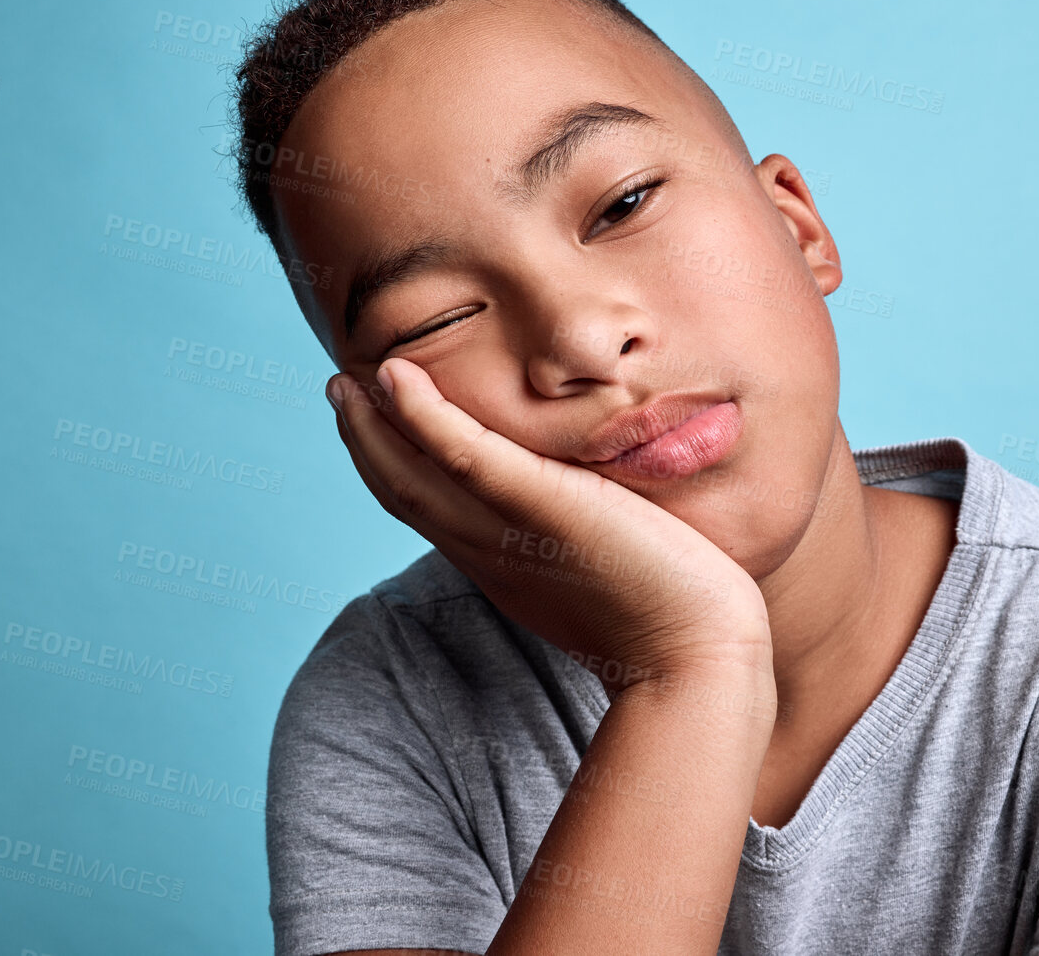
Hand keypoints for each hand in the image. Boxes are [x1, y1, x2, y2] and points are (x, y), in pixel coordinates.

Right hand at [327, 359, 773, 694]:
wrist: (699, 658)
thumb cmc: (674, 616)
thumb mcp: (612, 568)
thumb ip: (588, 539)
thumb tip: (603, 512)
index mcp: (505, 566)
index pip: (431, 512)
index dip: (393, 469)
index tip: (374, 426)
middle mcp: (492, 553)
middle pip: (405, 494)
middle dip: (366, 444)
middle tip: (339, 391)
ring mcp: (511, 533)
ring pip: (416, 478)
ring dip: (374, 427)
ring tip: (349, 381)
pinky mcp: (541, 509)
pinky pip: (466, 459)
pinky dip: (424, 419)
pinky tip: (399, 380)